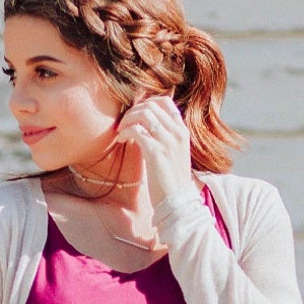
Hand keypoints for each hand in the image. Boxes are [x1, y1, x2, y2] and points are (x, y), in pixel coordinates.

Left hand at [113, 93, 195, 209]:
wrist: (177, 202)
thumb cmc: (171, 180)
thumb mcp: (174, 152)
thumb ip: (165, 136)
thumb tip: (146, 124)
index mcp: (182, 131)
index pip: (165, 101)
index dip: (146, 102)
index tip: (134, 114)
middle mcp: (177, 132)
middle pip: (151, 105)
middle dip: (133, 111)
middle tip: (124, 124)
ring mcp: (168, 141)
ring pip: (143, 114)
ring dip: (128, 120)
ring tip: (121, 131)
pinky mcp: (156, 152)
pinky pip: (136, 130)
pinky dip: (125, 132)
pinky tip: (121, 140)